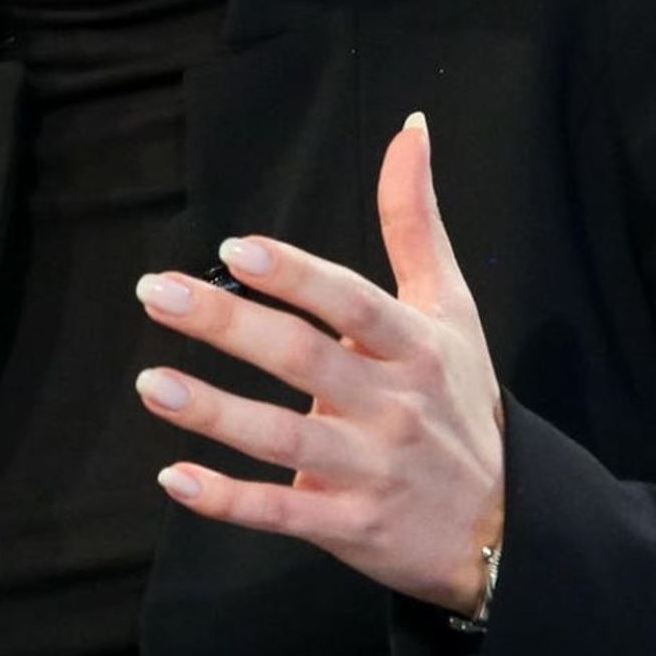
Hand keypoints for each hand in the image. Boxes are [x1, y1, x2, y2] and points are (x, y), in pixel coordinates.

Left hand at [133, 112, 504, 615]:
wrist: (505, 526)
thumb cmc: (461, 399)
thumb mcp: (450, 307)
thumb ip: (414, 220)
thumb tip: (409, 128)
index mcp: (414, 347)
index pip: (352, 303)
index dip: (297, 276)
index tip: (236, 249)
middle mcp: (391, 405)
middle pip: (302, 359)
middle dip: (226, 323)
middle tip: (154, 292)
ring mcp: (369, 470)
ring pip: (281, 439)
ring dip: (211, 411)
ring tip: (150, 380)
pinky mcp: (349, 527)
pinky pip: (279, 515)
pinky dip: (227, 500)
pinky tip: (175, 477)